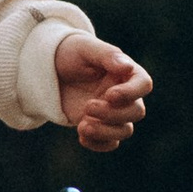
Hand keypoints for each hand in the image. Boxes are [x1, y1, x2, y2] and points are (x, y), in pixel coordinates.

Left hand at [56, 35, 150, 153]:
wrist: (49, 70)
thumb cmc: (70, 53)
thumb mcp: (85, 48)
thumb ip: (107, 55)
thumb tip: (128, 67)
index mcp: (126, 72)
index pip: (144, 84)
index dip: (131, 93)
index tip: (109, 95)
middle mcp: (124, 94)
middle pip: (136, 111)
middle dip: (113, 113)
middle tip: (87, 106)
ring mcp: (113, 112)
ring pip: (125, 130)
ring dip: (106, 131)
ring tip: (82, 125)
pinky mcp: (100, 126)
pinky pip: (109, 143)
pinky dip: (98, 143)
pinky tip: (81, 136)